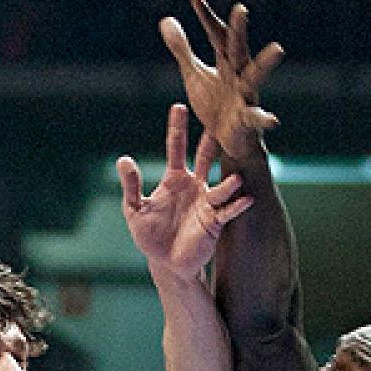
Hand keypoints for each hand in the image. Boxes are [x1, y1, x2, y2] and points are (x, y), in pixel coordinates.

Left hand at [117, 103, 252, 280]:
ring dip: (228, 182)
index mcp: (174, 179)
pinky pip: (228, 211)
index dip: (177, 128)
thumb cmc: (150, 236)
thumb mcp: (135, 210)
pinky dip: (237, 205)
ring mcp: (207, 202)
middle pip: (206, 158)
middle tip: (221, 122)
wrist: (167, 264)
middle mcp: (195, 185)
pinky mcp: (215, 222)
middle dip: (211, 141)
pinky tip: (246, 198)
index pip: (176, 148)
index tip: (179, 107)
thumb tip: (123, 160)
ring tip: (235, 178)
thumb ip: (132, 186)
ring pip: (220, 186)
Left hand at [160, 0, 284, 159]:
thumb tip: (166, 19)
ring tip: (278, 49)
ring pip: (256, 77)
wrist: (230, 140)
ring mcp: (245, 97)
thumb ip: (182, 49)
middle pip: (238, 49)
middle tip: (241, 10)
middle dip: (239, 31)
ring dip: (265, 64)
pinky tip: (274, 120)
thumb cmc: (214, 104)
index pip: (215, 34)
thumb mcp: (195, 75)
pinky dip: (265, 119)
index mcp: (225, 62)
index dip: (205, 17)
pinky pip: (256, 118)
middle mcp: (239, 75)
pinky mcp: (247, 121)